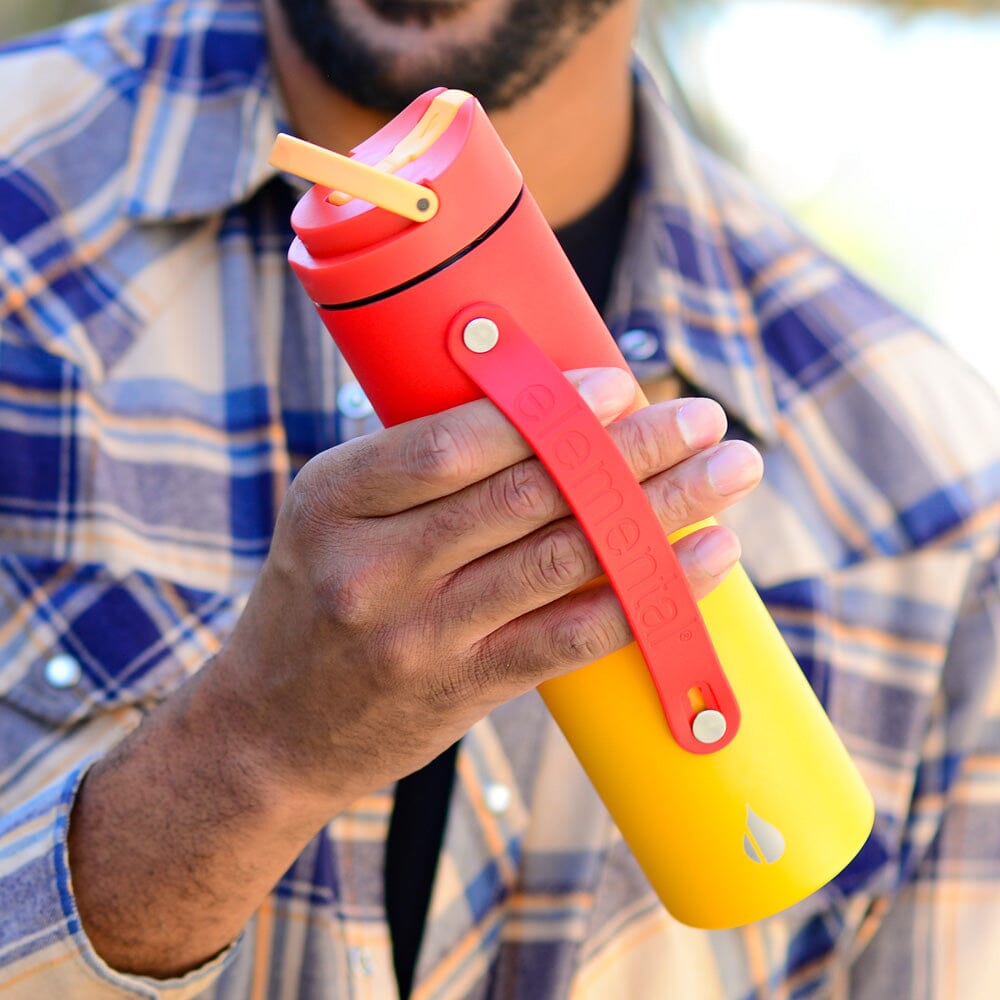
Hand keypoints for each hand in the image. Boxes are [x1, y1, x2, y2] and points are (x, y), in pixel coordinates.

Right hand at [213, 367, 762, 814]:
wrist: (269, 730)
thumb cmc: (314, 599)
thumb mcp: (334, 516)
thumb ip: (418, 469)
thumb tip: (546, 408)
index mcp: (335, 498)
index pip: (454, 442)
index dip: (548, 409)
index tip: (621, 384)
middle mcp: (375, 565)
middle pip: (526, 493)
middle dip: (630, 449)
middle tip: (704, 417)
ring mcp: (421, 634)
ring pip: (562, 559)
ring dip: (659, 510)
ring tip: (729, 473)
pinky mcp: (463, 687)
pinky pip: (569, 636)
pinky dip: (645, 595)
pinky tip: (703, 559)